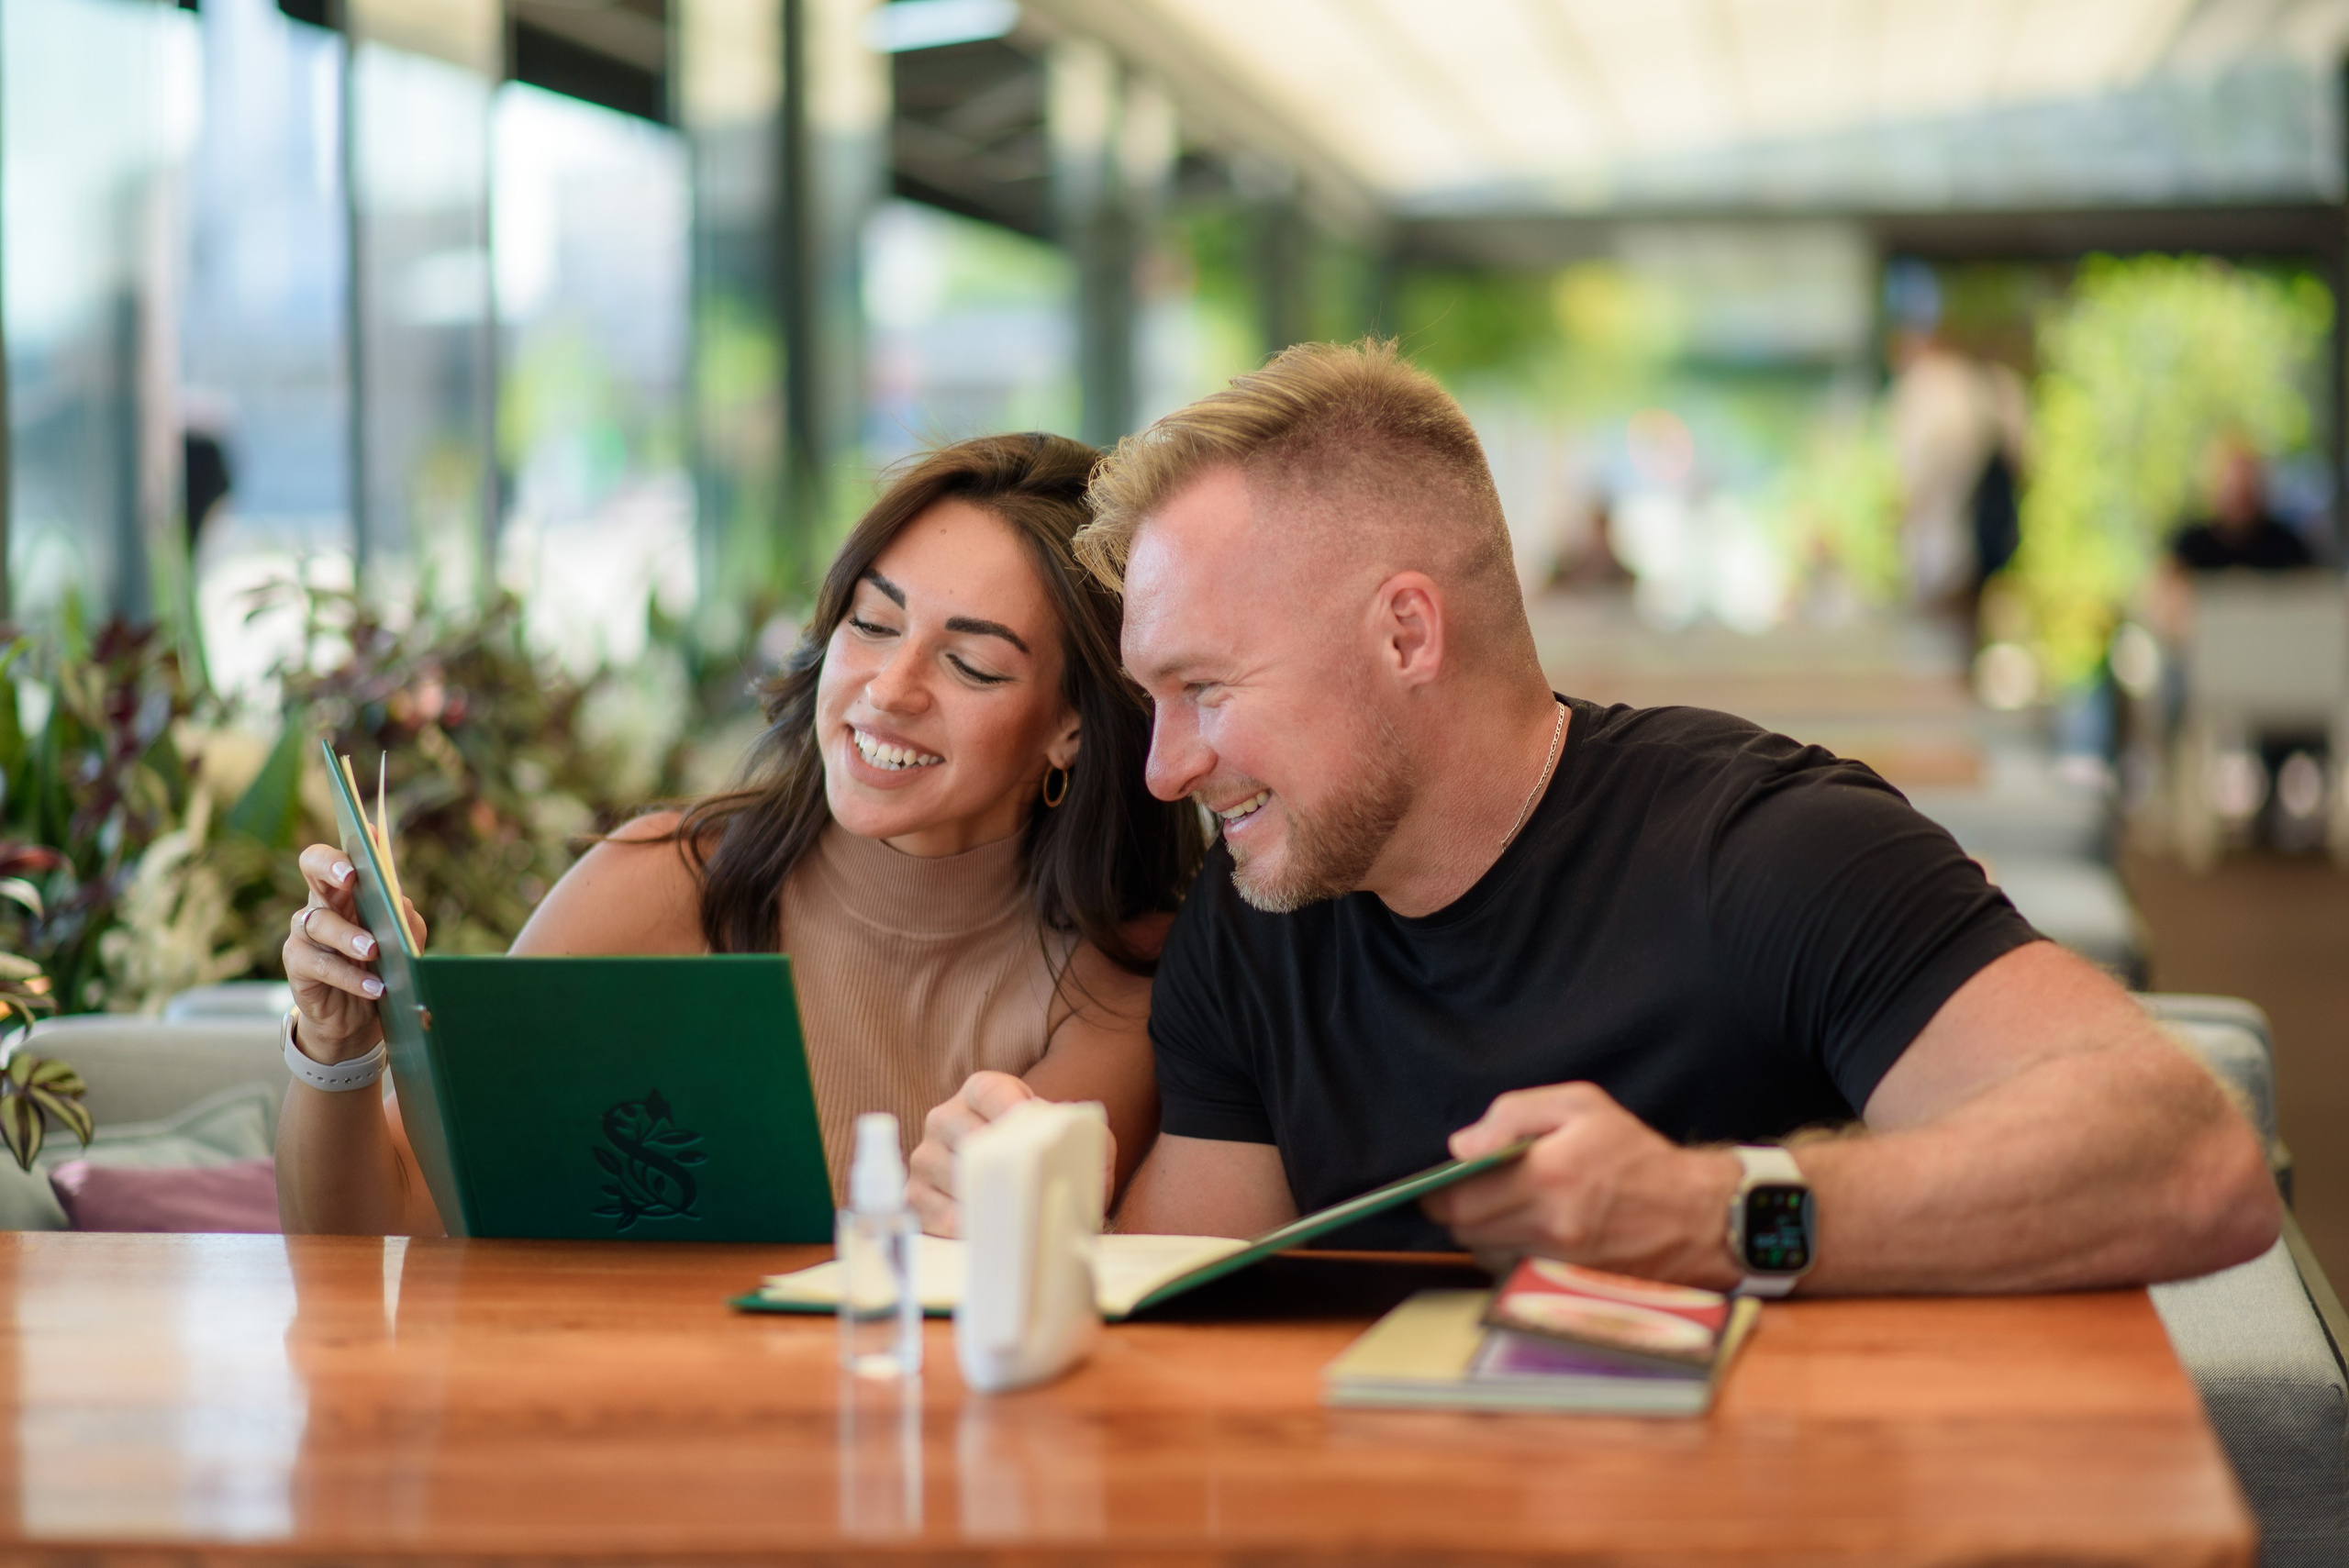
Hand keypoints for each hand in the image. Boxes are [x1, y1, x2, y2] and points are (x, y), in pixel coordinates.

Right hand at [281, 843, 426, 1067]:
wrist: (358, 1018)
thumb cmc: (382, 968)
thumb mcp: (401, 942)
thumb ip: (405, 920)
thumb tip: (402, 905)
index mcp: (345, 890)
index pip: (338, 855)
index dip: (350, 843)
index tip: (368, 835)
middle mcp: (320, 903)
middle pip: (312, 868)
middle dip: (332, 867)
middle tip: (353, 878)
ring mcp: (304, 933)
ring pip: (318, 922)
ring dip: (349, 936)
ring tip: (375, 950)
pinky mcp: (297, 965)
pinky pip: (320, 965)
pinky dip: (351, 976)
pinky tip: (375, 986)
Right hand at [906, 1071, 1118, 1237]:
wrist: (1011, 1180)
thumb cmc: (1040, 1155)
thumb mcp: (1070, 1139)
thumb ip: (1089, 1141)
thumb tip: (1095, 1164)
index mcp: (981, 1092)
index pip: (990, 1092)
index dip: (1009, 1106)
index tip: (1029, 1122)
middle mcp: (945, 1118)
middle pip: (967, 1136)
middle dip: (1000, 1161)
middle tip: (1029, 1181)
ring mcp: (925, 1157)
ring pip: (951, 1176)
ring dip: (984, 1197)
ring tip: (1016, 1212)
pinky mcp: (914, 1196)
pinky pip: (936, 1214)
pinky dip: (964, 1226)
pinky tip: (989, 1231)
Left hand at [1421, 1082, 1743, 1288]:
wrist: (1696, 1215)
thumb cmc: (1635, 1155)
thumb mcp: (1580, 1105)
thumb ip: (1513, 1114)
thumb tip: (1461, 1147)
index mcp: (1548, 1175)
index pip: (1458, 1197)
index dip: (1439, 1190)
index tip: (1442, 1180)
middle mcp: (1550, 1226)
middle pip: (1464, 1230)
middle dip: (1457, 1209)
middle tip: (1476, 1190)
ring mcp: (1558, 1263)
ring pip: (1483, 1255)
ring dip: (1482, 1234)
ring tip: (1508, 1209)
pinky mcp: (1567, 1287)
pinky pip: (1511, 1274)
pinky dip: (1507, 1255)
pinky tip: (1528, 1234)